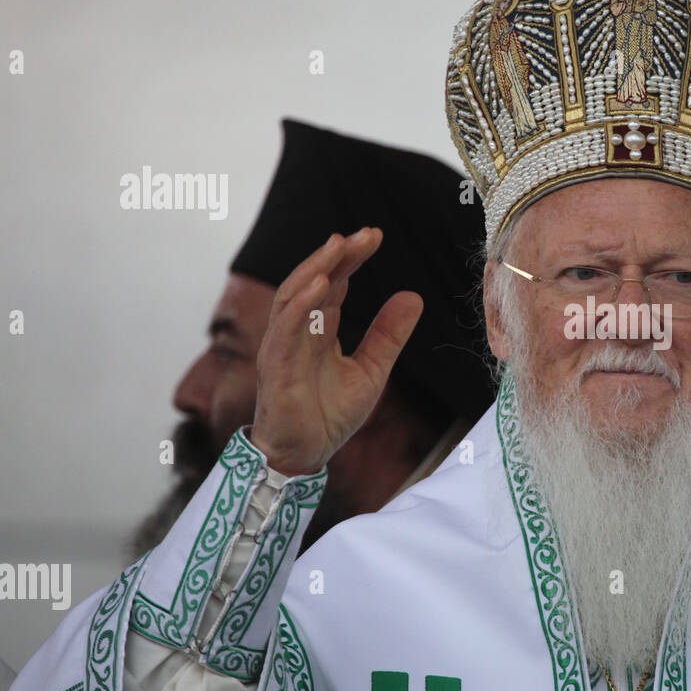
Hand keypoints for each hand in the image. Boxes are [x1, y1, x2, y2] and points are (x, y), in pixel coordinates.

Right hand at [251, 228, 422, 475]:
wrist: (305, 456)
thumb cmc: (328, 415)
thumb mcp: (372, 370)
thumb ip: (388, 335)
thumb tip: (413, 296)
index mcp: (318, 330)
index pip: (333, 284)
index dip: (350, 259)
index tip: (374, 236)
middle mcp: (297, 331)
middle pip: (312, 281)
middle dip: (336, 255)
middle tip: (364, 233)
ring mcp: (283, 346)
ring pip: (293, 296)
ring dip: (315, 267)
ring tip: (339, 245)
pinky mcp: (277, 366)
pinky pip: (286, 329)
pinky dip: (302, 304)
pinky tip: (320, 283)